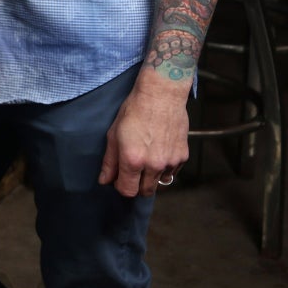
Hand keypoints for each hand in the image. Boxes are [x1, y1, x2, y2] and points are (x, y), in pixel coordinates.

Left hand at [101, 78, 190, 196]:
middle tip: (131, 172)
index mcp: (133, 160)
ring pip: (160, 183)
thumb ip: (110, 162)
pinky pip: (172, 172)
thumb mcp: (114, 135)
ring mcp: (171, 162)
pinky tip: (158, 152)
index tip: (118, 179)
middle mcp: (154, 165)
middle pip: (145, 192)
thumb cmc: (134, 111)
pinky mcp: (183, 157)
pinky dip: (164, 169)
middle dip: (136, 186)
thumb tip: (105, 180)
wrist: (161, 95)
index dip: (120, 187)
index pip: (127, 191)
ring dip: (151, 178)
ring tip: (146, 159)